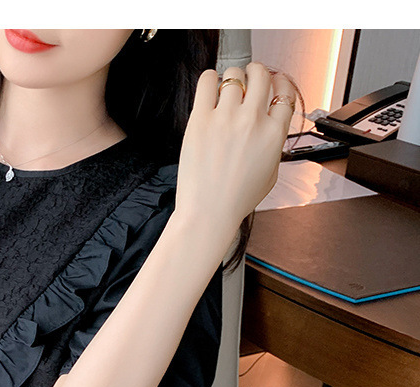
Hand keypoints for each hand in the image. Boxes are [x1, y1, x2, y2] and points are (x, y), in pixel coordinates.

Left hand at [174, 62, 296, 241]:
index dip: (279, 82)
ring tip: (226, 90)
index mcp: (274, 134)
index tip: (273, 82)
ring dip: (232, 78)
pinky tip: (210, 89)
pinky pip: (207, 81)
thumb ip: (273, 146)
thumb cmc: (235, 200)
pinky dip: (210, 79)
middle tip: (248, 80)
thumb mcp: (270, 175)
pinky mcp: (200, 120)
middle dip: (256, 73)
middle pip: (261, 75)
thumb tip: (270, 128)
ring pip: (234, 75)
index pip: (284, 92)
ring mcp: (226, 118)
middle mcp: (253, 121)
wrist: (208, 213)